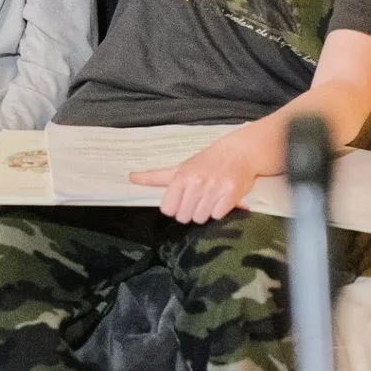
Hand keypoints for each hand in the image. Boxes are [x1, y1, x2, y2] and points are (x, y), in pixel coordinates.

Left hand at [130, 128, 270, 223]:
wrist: (239, 152)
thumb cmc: (206, 161)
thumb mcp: (180, 167)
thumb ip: (155, 177)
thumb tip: (131, 178)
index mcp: (181, 176)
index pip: (168, 209)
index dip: (175, 208)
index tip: (183, 200)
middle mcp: (197, 182)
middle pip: (184, 217)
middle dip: (191, 211)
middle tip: (199, 198)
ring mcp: (215, 188)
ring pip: (201, 218)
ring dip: (206, 212)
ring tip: (211, 198)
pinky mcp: (232, 193)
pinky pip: (218, 215)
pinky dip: (221, 211)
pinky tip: (222, 199)